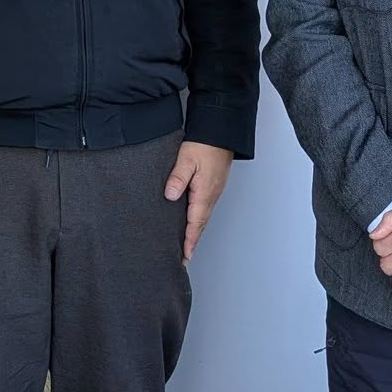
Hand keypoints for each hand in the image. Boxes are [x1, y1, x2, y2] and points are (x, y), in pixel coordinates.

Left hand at [163, 141, 233, 262]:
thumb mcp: (186, 159)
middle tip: (184, 259)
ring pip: (203, 217)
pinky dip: (198, 220)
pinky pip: (205, 209)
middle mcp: (211, 196)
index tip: (185, 256)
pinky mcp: (212, 186)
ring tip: (186, 246)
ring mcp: (213, 192)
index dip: (189, 241)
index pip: (195, 223)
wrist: (221, 133)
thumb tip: (170, 196)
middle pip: (200, 225)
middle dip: (192, 243)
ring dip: (195, 232)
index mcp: (204, 193)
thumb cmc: (204, 144)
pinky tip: (192, 222)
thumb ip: (177, 178)